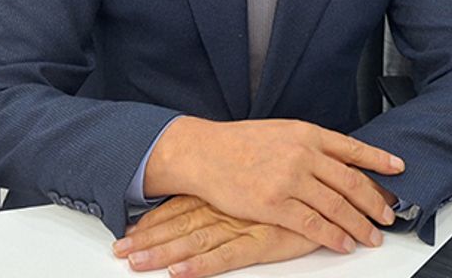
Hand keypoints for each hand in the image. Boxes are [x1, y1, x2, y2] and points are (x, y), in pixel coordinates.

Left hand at [113, 196, 315, 276]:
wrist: (332, 185)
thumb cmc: (296, 182)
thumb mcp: (262, 186)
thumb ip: (237, 193)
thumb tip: (217, 198)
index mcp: (226, 195)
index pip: (180, 209)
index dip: (152, 224)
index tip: (125, 235)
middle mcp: (229, 208)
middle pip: (180, 226)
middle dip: (148, 242)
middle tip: (119, 254)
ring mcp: (244, 224)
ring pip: (194, 241)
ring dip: (162, 254)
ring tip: (134, 265)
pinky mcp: (263, 241)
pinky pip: (226, 257)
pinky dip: (201, 265)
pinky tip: (180, 273)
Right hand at [143, 118, 403, 253]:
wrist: (204, 153)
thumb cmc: (239, 143)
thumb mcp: (280, 132)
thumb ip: (310, 145)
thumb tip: (338, 160)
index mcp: (306, 133)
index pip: (352, 148)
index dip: (378, 160)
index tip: (398, 168)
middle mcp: (303, 154)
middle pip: (351, 181)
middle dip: (374, 201)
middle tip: (388, 214)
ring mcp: (289, 179)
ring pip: (336, 205)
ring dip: (359, 224)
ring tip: (372, 236)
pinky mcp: (275, 204)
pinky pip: (312, 224)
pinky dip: (333, 236)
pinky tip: (344, 243)